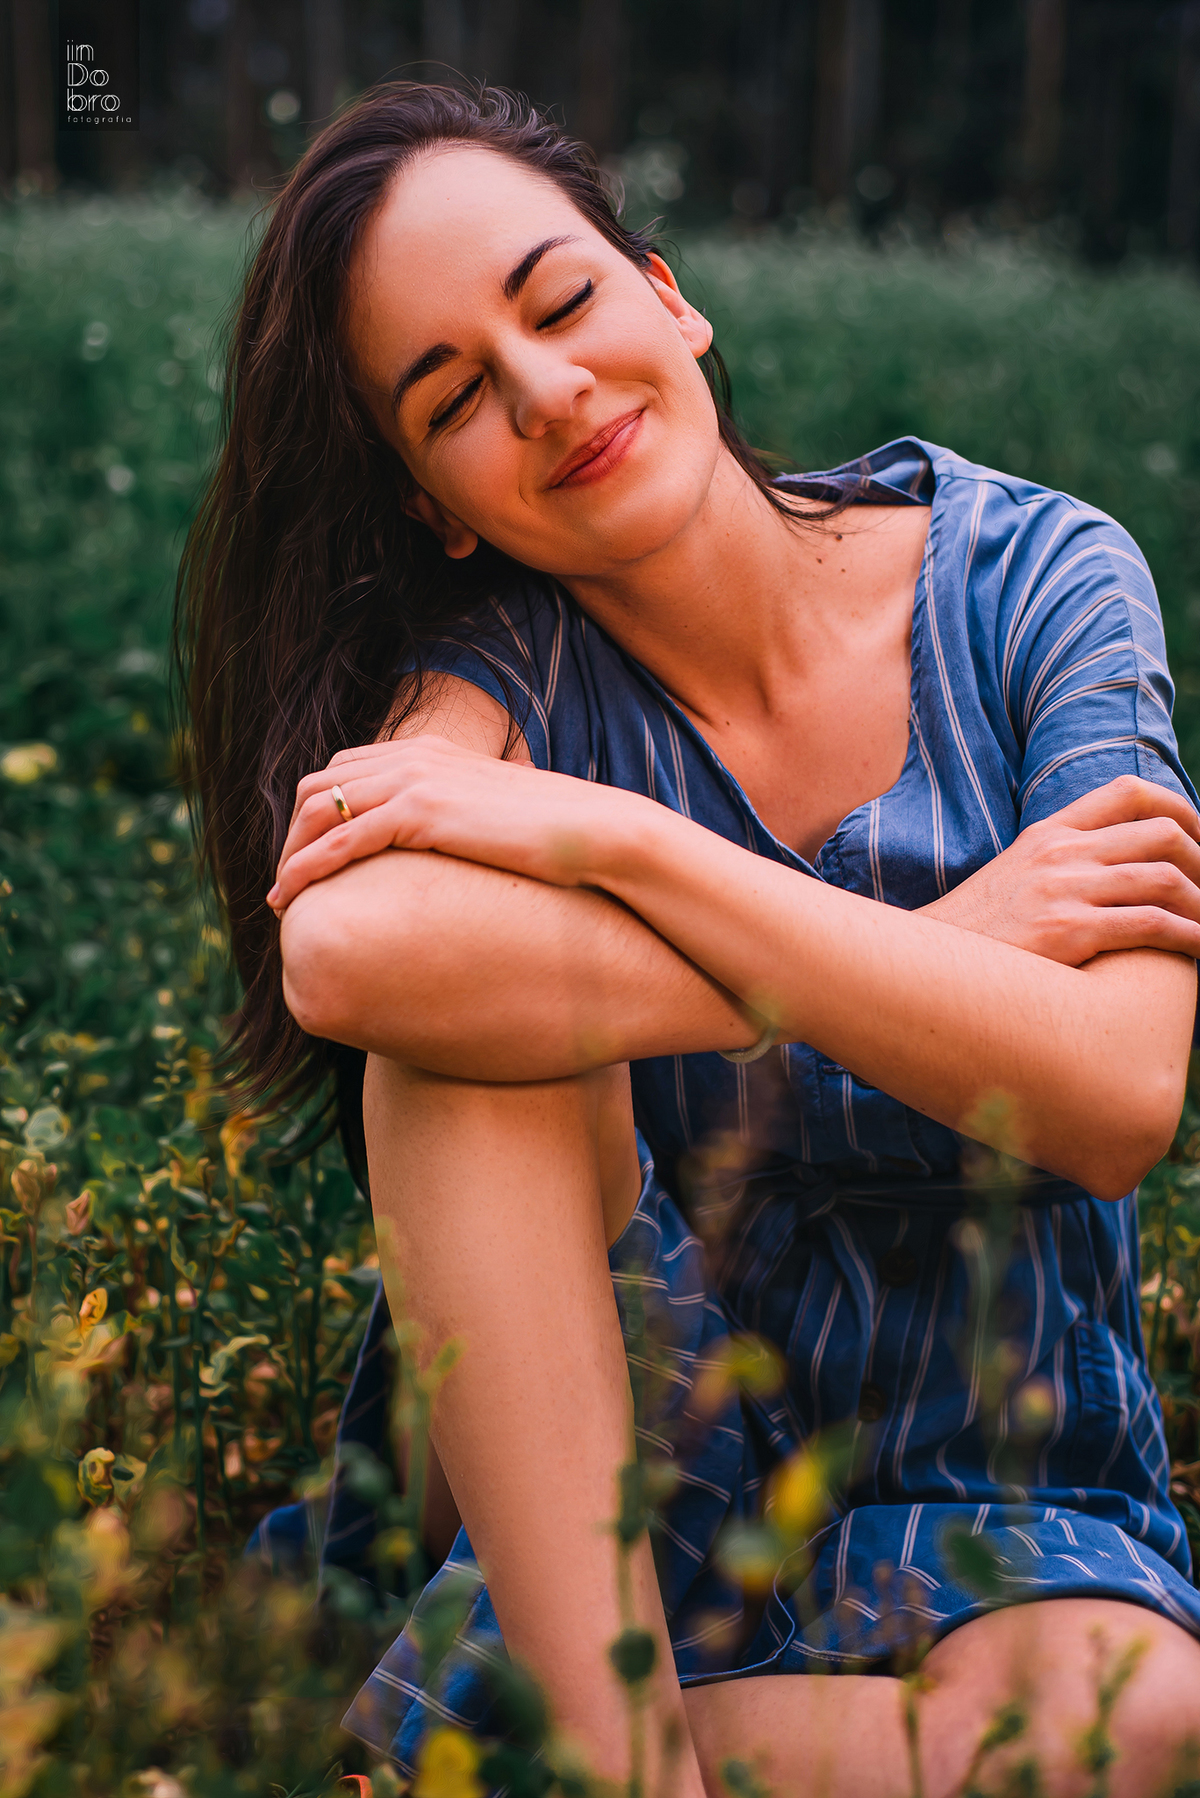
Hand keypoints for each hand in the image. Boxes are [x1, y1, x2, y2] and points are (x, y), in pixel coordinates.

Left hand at [267, 735, 635, 911]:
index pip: (345, 767)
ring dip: (290, 854)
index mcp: (431, 751)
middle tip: (287, 882)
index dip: (315, 811)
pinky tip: (292, 899)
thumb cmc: (560, 835)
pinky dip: (306, 869)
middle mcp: (414, 756)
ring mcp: (415, 780)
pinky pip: (340, 840)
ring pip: (318, 810)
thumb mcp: (499, 815)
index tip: (307, 854)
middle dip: (292, 833)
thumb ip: (468, 816)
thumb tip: (467, 845)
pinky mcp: (420, 812)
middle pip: (319, 785)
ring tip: (282, 899)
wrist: (594, 832)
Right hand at [919, 776, 1199, 963]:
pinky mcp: (1070, 931)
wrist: (925, 970)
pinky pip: (1154, 925)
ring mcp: (1064, 890)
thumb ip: (1057, 865)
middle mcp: (1060, 853)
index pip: (1128, 792)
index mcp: (1048, 834)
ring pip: (1166, 878)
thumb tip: (1107, 873)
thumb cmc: (976, 939)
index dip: (1180, 808)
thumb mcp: (1013, 880)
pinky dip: (1192, 937)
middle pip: (1161, 832)